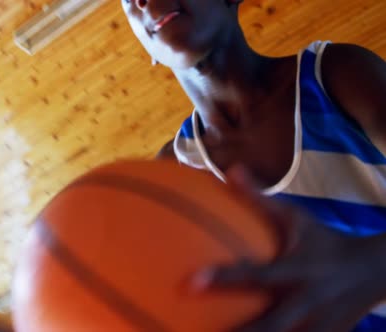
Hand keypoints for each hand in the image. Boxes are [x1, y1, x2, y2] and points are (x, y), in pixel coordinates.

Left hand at [192, 166, 385, 331]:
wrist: (377, 270)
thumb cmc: (324, 241)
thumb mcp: (296, 217)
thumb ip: (259, 198)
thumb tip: (230, 169)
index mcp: (297, 270)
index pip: (256, 275)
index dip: (225, 279)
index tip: (190, 284)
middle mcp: (307, 301)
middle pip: (270, 327)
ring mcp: (320, 325)